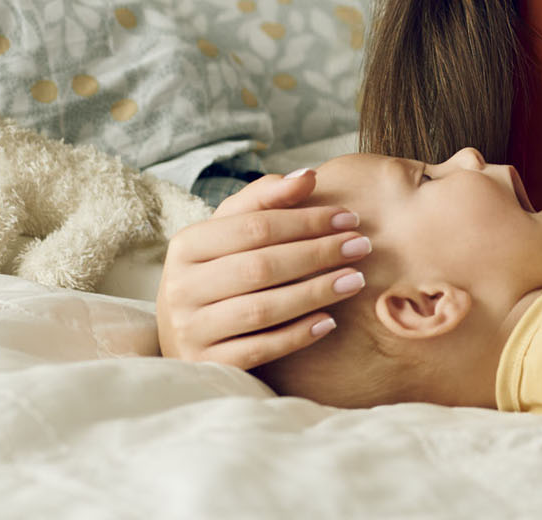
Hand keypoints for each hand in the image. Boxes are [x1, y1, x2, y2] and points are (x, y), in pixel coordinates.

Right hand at [156, 169, 370, 368]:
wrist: (182, 335)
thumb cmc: (217, 272)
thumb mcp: (229, 232)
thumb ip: (265, 200)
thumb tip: (308, 177)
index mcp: (186, 245)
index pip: (254, 226)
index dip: (306, 220)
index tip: (349, 218)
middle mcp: (180, 288)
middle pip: (260, 267)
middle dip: (317, 254)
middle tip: (361, 246)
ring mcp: (190, 330)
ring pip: (261, 310)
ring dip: (315, 293)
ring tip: (355, 281)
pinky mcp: (207, 363)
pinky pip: (260, 350)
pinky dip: (297, 335)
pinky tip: (329, 321)